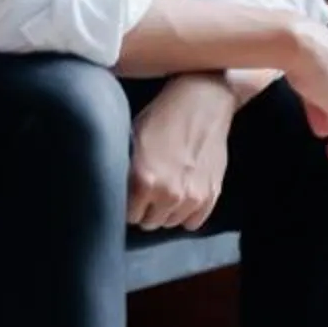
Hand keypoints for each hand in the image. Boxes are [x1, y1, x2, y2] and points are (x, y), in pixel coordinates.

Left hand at [129, 76, 235, 229]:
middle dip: (145, 210)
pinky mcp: (212, 194)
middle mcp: (168, 194)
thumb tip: (115, 190)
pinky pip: (194, 222)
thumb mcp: (131, 140)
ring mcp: (193, 197)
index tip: (128, 197)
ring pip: (171, 223)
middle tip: (145, 194)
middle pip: (149, 222)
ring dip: (165, 212)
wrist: (201, 103)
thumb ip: (126, 171)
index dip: (127, 205)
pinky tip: (181, 199)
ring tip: (163, 193)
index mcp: (144, 180)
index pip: (128, 215)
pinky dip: (186, 214)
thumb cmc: (161, 117)